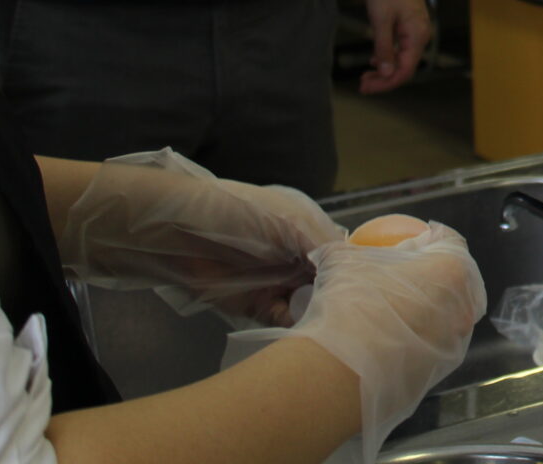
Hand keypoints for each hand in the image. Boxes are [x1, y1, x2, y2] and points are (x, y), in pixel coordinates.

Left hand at [58, 149, 342, 327]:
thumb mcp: (286, 218)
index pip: (343, 254)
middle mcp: (297, 257)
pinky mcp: (254, 307)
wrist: (171, 231)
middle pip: (330, 284)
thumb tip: (355, 266)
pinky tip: (304, 329)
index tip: (371, 289)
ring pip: (311, 306)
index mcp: (308, 229)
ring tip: (330, 323)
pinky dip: (294, 328)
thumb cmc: (234, 212)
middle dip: (340, 297)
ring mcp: (277, 283)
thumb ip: (321, 241)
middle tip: (352, 313)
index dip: (357, 271)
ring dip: (318, 315)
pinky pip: (282, 322)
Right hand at [233, 221, 485, 461]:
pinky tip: (389, 339)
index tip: (414, 241)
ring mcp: (456, 341)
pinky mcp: (442, 371)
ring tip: (394, 309)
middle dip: (434, 272)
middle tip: (405, 273)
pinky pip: (433, 345)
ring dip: (427, 308)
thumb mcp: (344, 261)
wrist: (343, 372)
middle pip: (455, 279)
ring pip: (447, 315)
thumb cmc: (351, 304)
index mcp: (452, 269)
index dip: (430, 237)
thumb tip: (335, 248)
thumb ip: (348, 249)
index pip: (450, 241)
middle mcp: (464, 306)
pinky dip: (418, 338)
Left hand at [365, 0, 430, 94]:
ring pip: (402, 59)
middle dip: (384, 79)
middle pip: (404, 67)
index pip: (405, 70)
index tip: (367, 88)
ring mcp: (415, 31)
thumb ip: (384, 48)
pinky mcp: (409, 26)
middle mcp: (420, 37)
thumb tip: (385, 72)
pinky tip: (374, 61)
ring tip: (365, 77)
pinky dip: (387, 57)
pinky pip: (401, 49)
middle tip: (362, 85)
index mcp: (417, 36)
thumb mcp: (381, 20)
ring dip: (385, 70)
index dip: (386, 83)